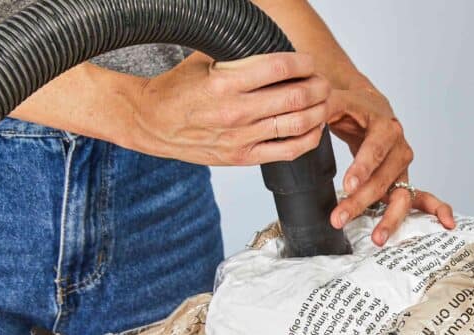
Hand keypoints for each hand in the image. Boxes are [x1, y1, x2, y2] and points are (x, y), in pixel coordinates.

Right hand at [129, 52, 330, 165]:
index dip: (303, 62)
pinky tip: (313, 128)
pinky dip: (309, 138)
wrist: (151, 123)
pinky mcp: (244, 157)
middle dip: (318, 86)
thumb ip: (236, 52)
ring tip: (322, 102)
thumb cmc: (176, 88)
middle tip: (322, 81)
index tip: (309, 61)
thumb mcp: (202, 59)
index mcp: (225, 82)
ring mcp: (241, 137)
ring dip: (318, 111)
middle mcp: (236, 112)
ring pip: (297, 124)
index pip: (279, 67)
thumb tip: (267, 38)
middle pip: (296, 97)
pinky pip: (289, 150)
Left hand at [327, 86, 454, 244]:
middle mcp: (399, 149)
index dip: (363, 168)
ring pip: (401, 195)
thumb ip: (322, 109)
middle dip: (361, 201)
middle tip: (338, 218)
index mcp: (385, 127)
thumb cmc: (352, 108)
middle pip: (383, 180)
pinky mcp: (402, 181)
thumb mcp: (336, 101)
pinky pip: (422, 199)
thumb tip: (308, 122)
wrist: (370, 108)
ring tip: (377, 239)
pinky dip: (437, 210)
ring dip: (390, 218)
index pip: (375, 149)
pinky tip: (447, 224)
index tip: (348, 186)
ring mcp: (403, 168)